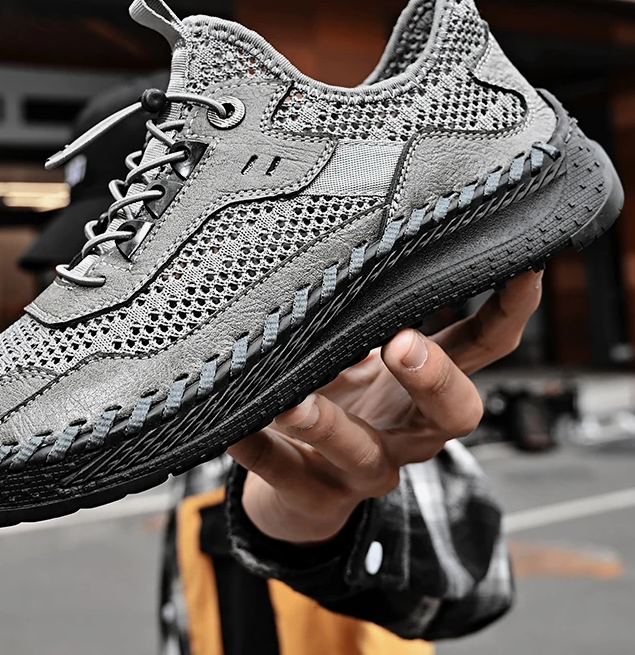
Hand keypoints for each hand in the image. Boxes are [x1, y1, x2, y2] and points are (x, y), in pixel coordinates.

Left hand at [228, 270, 542, 543]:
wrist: (300, 482)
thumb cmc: (338, 398)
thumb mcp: (359, 358)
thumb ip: (361, 325)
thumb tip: (349, 276)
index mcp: (422, 387)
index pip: (483, 349)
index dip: (511, 312)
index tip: (525, 267)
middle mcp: (406, 431)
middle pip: (454, 414)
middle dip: (434, 379)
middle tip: (403, 344)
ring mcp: (362, 468)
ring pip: (363, 453)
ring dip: (330, 425)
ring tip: (296, 404)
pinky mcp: (312, 492)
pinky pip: (283, 472)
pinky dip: (257, 447)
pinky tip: (234, 427)